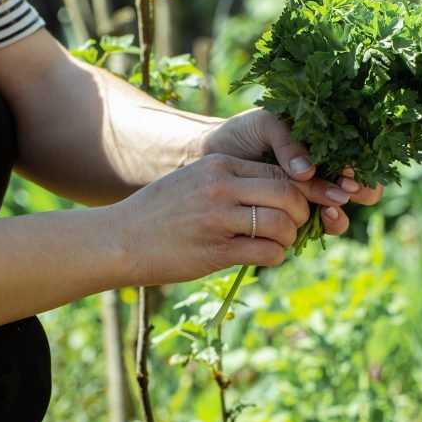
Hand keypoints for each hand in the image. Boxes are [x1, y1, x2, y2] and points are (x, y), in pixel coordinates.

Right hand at [112, 154, 310, 285]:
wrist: (120, 240)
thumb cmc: (159, 214)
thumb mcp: (193, 180)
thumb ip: (229, 181)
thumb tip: (273, 193)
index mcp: (219, 165)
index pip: (278, 170)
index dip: (298, 189)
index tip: (297, 204)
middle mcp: (220, 186)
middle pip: (288, 193)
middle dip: (301, 212)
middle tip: (295, 225)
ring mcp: (218, 218)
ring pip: (282, 223)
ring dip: (289, 237)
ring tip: (279, 243)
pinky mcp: (216, 250)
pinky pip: (266, 252)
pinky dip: (275, 256)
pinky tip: (266, 257)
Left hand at [201, 109, 383, 234]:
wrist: (209, 156)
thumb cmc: (242, 133)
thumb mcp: (267, 125)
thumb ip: (289, 143)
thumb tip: (307, 172)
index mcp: (325, 145)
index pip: (358, 156)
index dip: (361, 166)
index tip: (351, 173)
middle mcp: (324, 173)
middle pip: (359, 188)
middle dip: (362, 192)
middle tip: (347, 192)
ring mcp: (310, 199)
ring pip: (339, 213)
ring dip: (340, 215)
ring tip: (329, 210)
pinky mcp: (292, 219)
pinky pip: (314, 228)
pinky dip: (319, 227)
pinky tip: (315, 220)